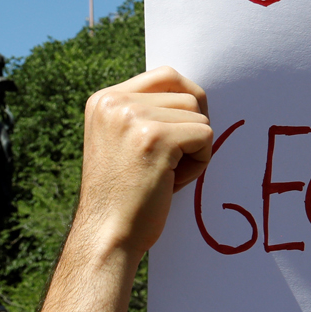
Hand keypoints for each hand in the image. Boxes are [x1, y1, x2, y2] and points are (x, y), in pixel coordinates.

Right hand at [74, 66, 212, 256]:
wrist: (106, 235)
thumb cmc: (122, 196)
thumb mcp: (122, 141)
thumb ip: (146, 114)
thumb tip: (194, 95)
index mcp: (104, 100)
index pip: (166, 76)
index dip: (185, 104)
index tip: (178, 137)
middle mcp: (114, 102)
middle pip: (187, 93)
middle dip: (192, 126)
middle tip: (178, 157)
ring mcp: (133, 118)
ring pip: (199, 115)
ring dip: (195, 148)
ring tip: (168, 175)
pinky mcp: (156, 139)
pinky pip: (205, 136)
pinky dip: (200, 162)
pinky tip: (173, 182)